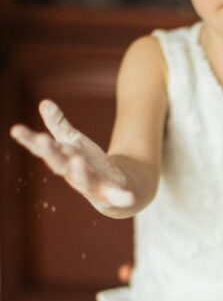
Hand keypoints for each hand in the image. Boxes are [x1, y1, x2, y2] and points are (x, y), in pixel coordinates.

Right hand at [10, 100, 133, 211]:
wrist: (117, 189)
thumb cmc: (89, 164)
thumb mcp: (74, 142)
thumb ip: (59, 125)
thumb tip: (44, 102)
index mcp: (64, 160)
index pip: (45, 150)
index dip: (30, 140)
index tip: (16, 129)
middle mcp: (75, 175)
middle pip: (61, 165)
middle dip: (52, 154)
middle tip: (43, 140)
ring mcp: (95, 187)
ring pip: (86, 181)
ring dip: (81, 172)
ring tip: (78, 161)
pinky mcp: (114, 196)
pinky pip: (118, 198)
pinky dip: (122, 198)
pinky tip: (129, 197)